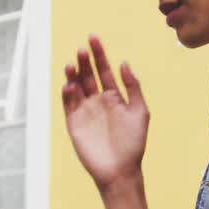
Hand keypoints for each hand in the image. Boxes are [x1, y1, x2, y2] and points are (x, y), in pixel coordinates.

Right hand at [62, 35, 149, 192]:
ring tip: (73, 64)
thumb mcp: (140, 112)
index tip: (93, 38)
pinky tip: (70, 84)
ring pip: (76, 87)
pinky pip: (68, 104)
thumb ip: (133, 87)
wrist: (120, 171)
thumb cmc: (133, 143)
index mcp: (114, 96)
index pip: (104, 70)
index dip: (99, 54)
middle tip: (82, 49)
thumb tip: (124, 63)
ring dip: (73, 74)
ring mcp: (85, 111)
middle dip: (85, 61)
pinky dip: (67, 93)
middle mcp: (98, 101)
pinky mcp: (74, 123)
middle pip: (88, 75)